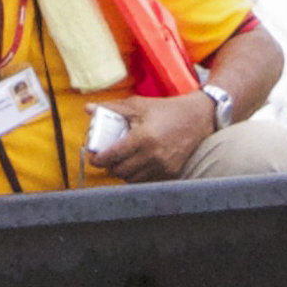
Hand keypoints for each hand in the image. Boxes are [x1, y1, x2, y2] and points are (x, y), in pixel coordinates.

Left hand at [91, 88, 219, 182]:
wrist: (197, 118)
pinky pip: (147, 180)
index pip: (113, 155)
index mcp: (143, 138)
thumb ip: (113, 108)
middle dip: (109, 167)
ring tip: (119, 163)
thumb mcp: (138, 105)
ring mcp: (163, 166)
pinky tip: (135, 166)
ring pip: (132, 179)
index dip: (99, 159)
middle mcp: (152, 155)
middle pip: (120, 171)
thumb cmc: (166, 110)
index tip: (93, 157)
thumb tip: (88, 109)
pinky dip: (138, 176)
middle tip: (105, 160)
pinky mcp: (171, 172)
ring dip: (123, 173)